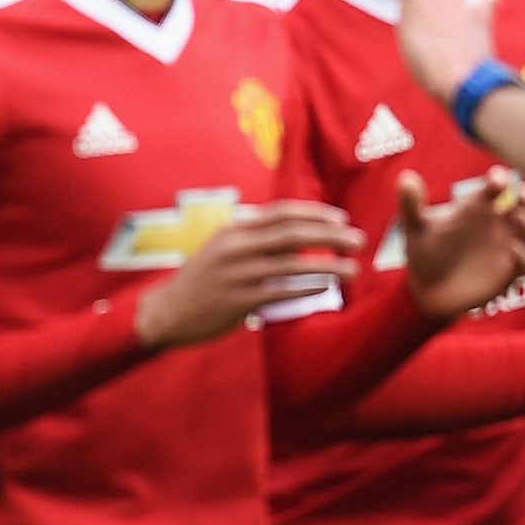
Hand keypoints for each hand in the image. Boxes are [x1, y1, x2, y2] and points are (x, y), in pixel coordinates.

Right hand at [134, 200, 362, 347]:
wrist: (165, 311)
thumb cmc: (202, 281)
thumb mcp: (224, 250)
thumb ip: (257, 242)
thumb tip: (300, 240)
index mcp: (235, 230)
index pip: (283, 213)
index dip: (316, 214)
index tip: (342, 219)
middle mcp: (235, 247)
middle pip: (292, 234)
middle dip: (330, 235)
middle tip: (359, 240)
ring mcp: (236, 274)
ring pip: (291, 264)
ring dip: (327, 265)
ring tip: (353, 269)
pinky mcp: (237, 301)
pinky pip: (280, 292)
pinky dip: (306, 288)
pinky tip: (326, 288)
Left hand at [399, 167, 524, 318]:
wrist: (428, 290)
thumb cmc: (426, 253)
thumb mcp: (416, 228)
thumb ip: (411, 204)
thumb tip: (405, 178)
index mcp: (477, 208)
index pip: (494, 188)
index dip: (499, 180)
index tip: (497, 178)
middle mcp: (496, 224)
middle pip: (522, 204)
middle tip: (523, 192)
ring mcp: (504, 247)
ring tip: (517, 218)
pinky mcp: (507, 272)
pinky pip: (522, 263)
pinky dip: (521, 256)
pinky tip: (513, 252)